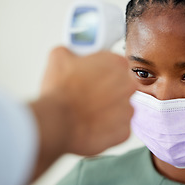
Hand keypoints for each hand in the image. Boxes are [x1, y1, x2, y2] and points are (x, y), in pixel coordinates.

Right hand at [30, 46, 135, 179]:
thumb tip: (70, 54)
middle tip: (86, 94)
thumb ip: (72, 52)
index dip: (101, 69)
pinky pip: (117, 128)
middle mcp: (127, 86)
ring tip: (86, 112)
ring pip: (119, 108)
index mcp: (116, 64)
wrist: (57, 124)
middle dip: (105, 90)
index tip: (92, 74)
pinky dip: (105, 129)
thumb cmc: (60, 92)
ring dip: (106, 110)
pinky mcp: (123, 132)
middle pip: (120, 86)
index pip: (115, 63)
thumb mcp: (59, 58)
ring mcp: (127, 110)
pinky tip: (90, 125)